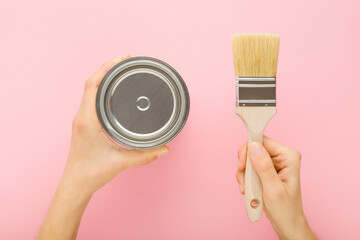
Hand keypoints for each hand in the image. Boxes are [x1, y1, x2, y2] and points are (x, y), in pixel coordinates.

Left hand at [61, 55, 168, 196]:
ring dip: (103, 78)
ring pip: (89, 91)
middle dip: (107, 68)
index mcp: (88, 120)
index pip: (93, 85)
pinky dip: (101, 90)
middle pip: (91, 83)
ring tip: (120, 72)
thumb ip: (145, 155)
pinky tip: (112, 93)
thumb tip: (164, 149)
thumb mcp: (121, 162)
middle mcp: (82, 116)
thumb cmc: (91, 172)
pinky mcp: (84, 124)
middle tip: (125, 61)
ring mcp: (82, 120)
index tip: (122, 58)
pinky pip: (91, 100)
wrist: (75, 184)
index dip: (106, 68)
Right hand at [236, 136, 315, 239]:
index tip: (241, 166)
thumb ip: (263, 167)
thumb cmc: (285, 209)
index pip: (262, 141)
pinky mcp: (267, 170)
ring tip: (246, 188)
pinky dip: (245, 177)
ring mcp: (274, 163)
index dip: (248, 150)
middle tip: (243, 180)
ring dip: (244, 173)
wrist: (287, 223)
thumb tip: (253, 146)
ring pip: (249, 158)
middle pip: (254, 148)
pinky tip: (248, 189)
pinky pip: (250, 166)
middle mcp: (282, 156)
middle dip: (245, 164)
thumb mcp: (273, 189)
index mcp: (288, 156)